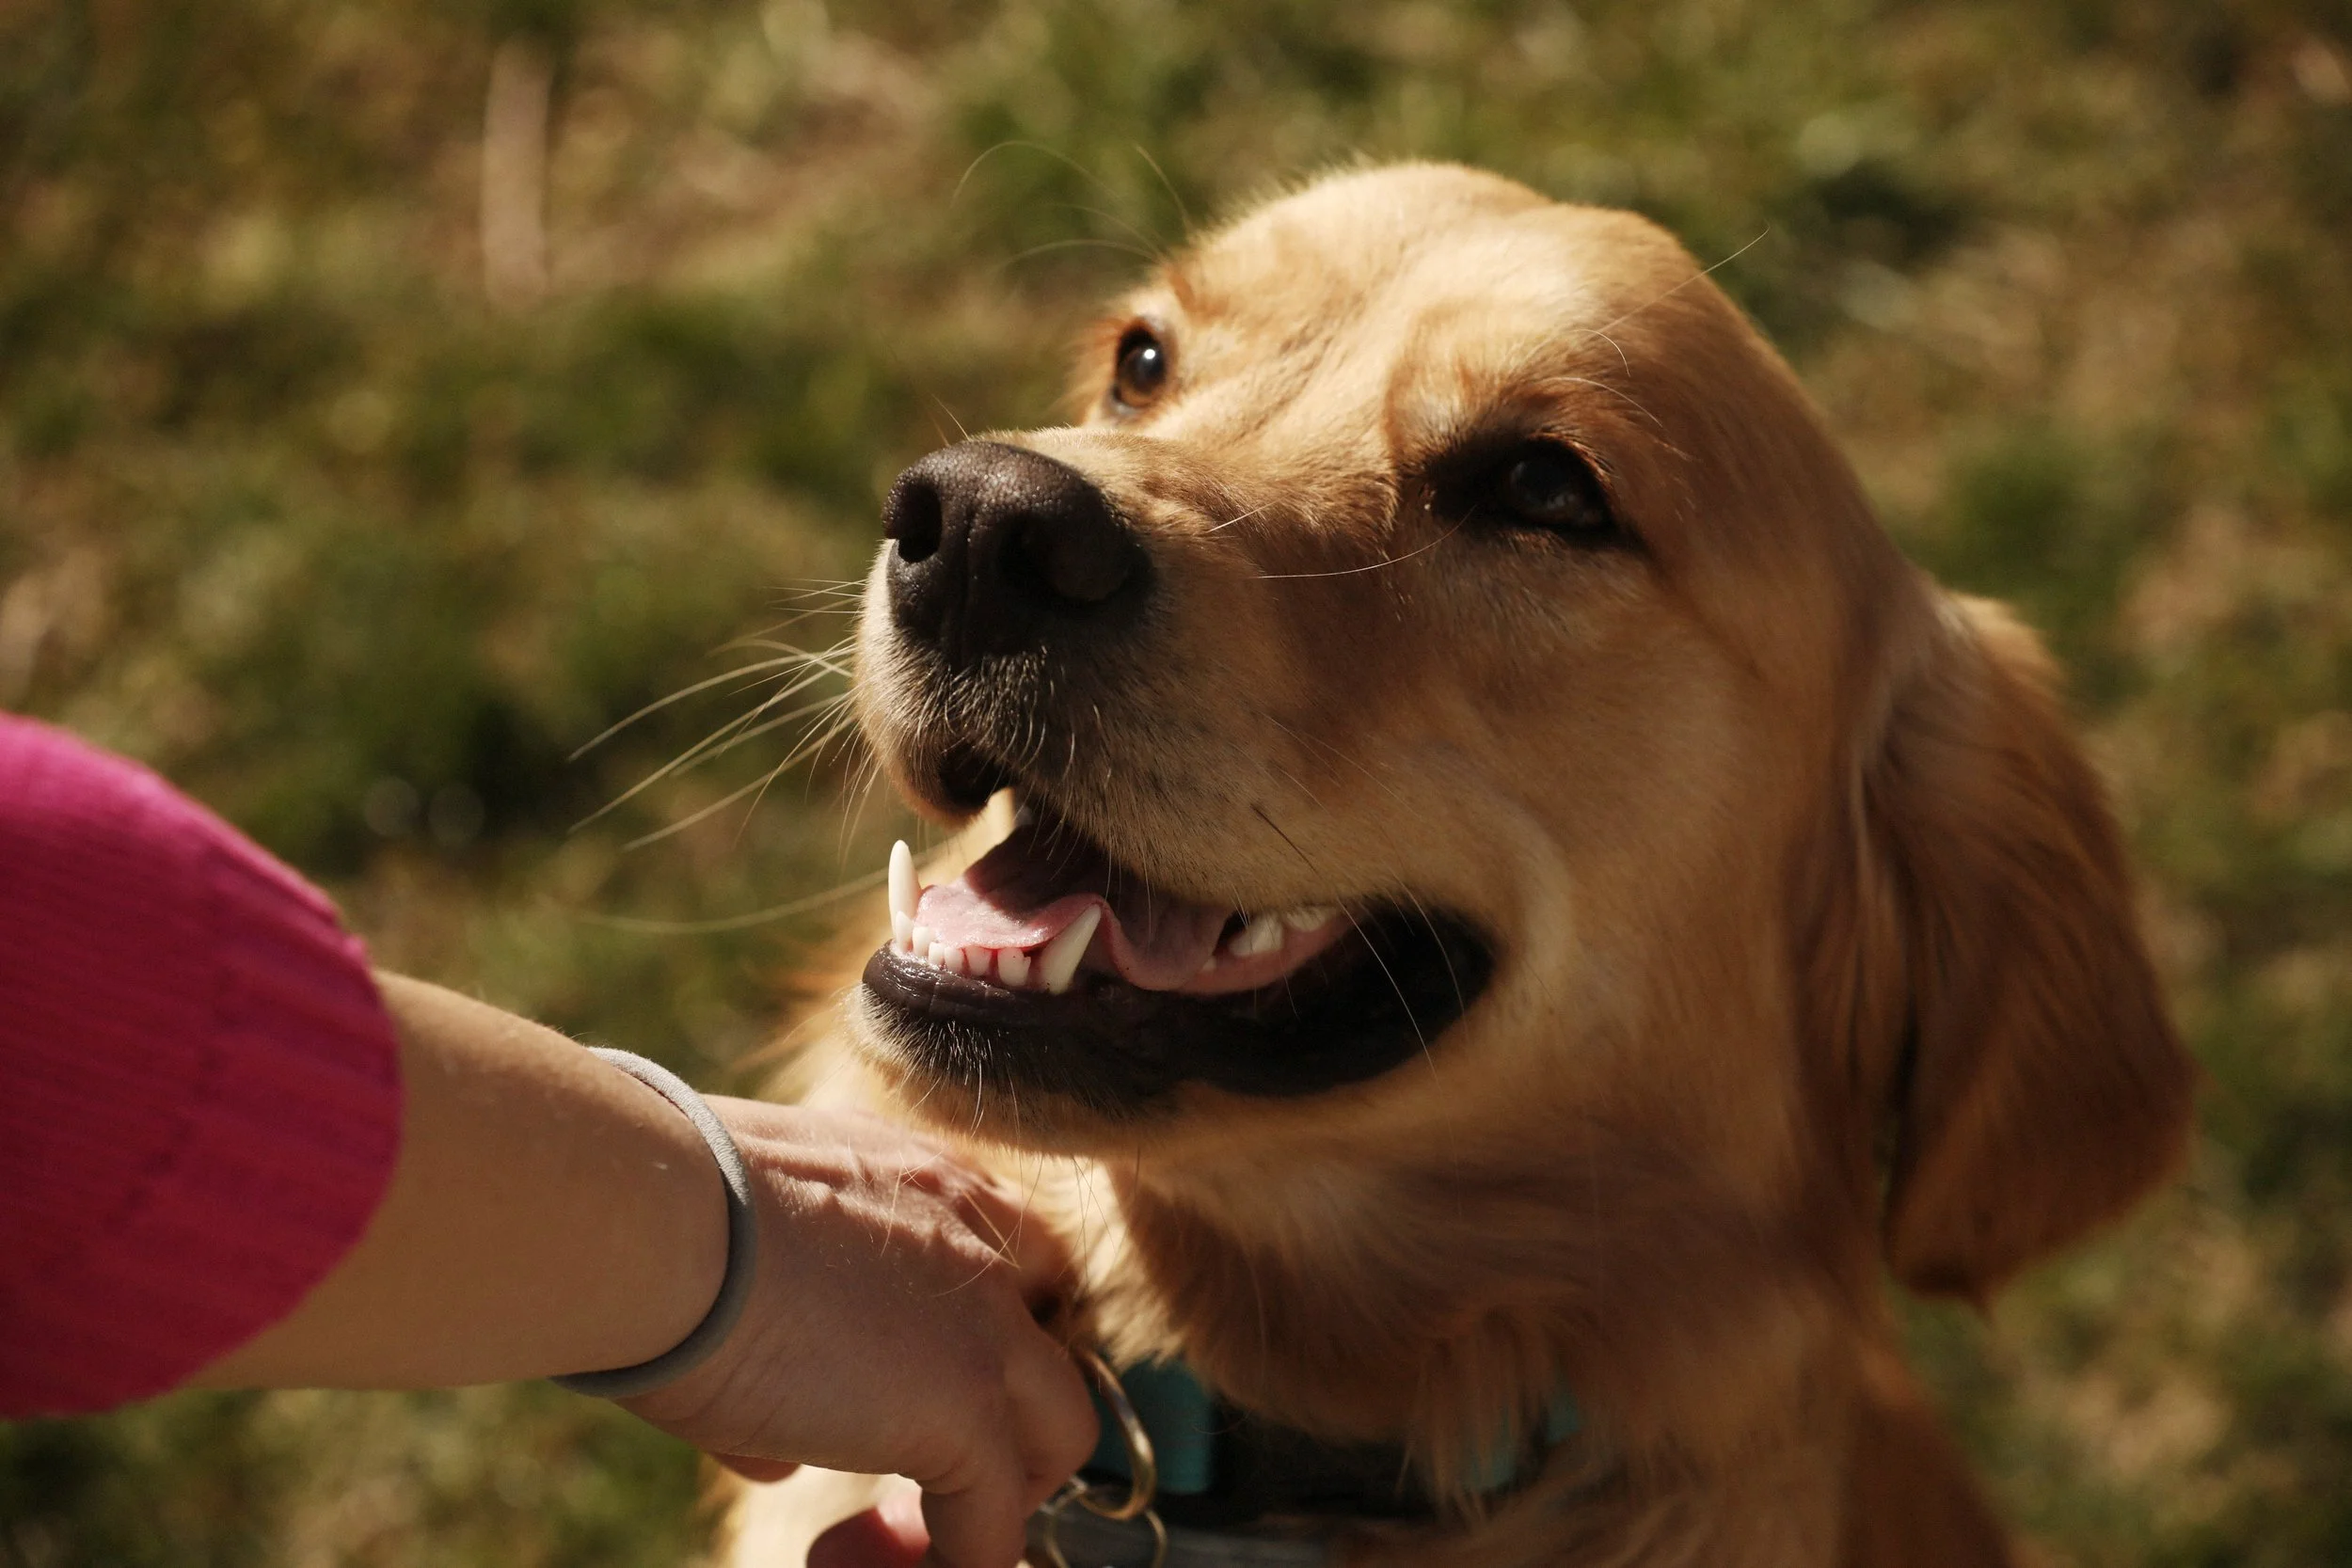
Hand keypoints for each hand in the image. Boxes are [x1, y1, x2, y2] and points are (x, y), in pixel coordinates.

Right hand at [617, 1101, 1094, 1567]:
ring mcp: (983, 1322)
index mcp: (917, 1175)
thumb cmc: (654, 1215)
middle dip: (1015, 1405)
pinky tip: (880, 1567)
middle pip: (1057, 1332)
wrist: (648, 1216)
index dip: (979, 1328)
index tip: (917, 1382)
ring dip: (1004, 1491)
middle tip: (951, 1461)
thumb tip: (778, 1453)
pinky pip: (996, 1522)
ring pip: (1061, 1426)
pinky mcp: (965, 1407)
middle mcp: (971, 1231)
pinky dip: (957, 1562)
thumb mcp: (734, 1262)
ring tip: (928, 1537)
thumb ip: (781, 1349)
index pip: (1001, 1248)